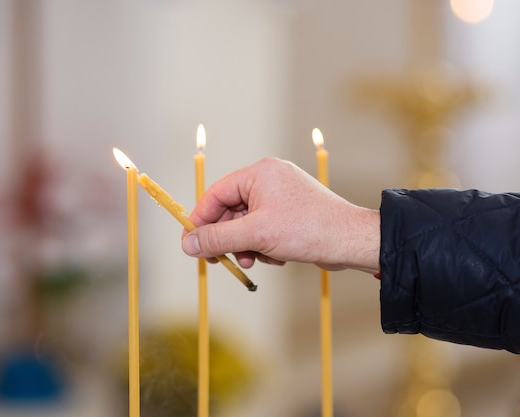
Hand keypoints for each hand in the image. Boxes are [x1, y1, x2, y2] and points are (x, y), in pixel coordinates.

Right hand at [181, 157, 379, 273]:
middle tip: (220, 260)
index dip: (200, 220)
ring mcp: (281, 196)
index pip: (216, 194)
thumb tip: (188, 244)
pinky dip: (263, 245)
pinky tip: (276, 257)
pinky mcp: (291, 213)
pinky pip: (263, 228)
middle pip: (230, 210)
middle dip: (227, 238)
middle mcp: (269, 179)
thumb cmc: (308, 229)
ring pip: (246, 223)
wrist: (352, 241)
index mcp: (259, 173)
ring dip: (246, 246)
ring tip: (254, 261)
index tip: (189, 243)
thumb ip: (218, 238)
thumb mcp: (256, 236)